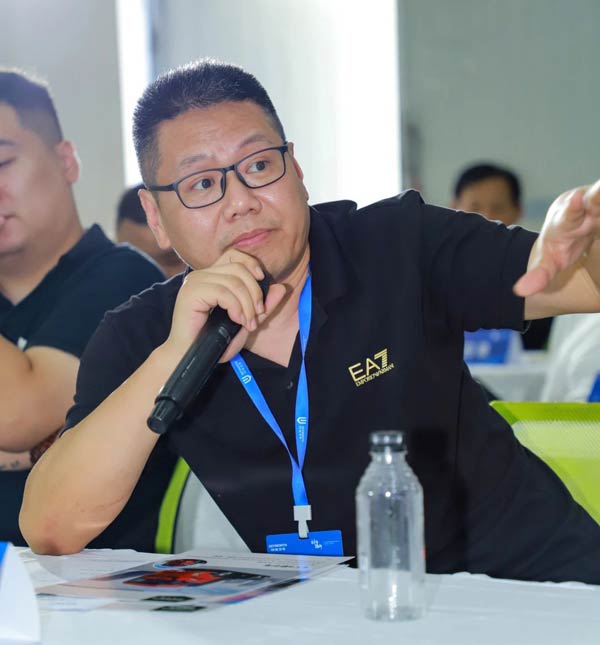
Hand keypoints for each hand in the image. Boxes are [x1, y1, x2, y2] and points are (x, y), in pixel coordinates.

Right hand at [165, 250, 286, 360]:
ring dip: (247, 304)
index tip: (262, 280)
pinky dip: (236, 307)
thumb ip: (262, 305)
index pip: (233, 256)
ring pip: (234, 281)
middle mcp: (201, 275)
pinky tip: (236, 320)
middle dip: (255, 292)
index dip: (251, 263)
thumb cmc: (213, 341)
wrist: (189, 357)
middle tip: (258, 315)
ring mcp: (194, 282)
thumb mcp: (245, 321)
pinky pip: (223, 292)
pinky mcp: (190, 292)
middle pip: (238, 269)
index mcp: (211, 277)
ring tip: (248, 323)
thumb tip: (281, 287)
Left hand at [514, 179, 599, 297]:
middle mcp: (585, 205)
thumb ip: (537, 276)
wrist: (570, 228)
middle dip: (599, 194)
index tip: (575, 199)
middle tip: (598, 191)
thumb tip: (519, 291)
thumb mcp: (548, 263)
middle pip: (596, 197)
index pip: (568, 215)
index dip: (572, 209)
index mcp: (565, 220)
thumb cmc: (559, 247)